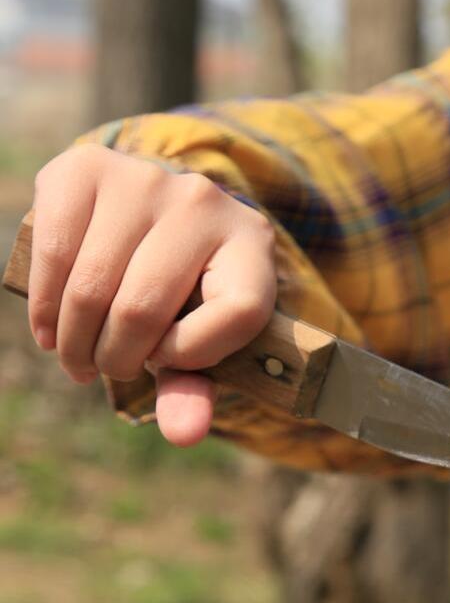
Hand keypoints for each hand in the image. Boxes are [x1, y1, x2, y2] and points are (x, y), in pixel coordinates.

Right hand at [28, 143, 276, 445]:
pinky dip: (44, 304)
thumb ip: (194, 388)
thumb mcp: (203, 339)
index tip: (167, 361)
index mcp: (253, 244)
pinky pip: (53, 249)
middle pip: (146, 306)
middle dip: (113, 358)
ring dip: (74, 339)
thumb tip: (182, 434)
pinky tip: (50, 327)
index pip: (238, 314)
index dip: (195, 354)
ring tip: (76, 357)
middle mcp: (205, 201)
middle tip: (100, 372)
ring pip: (94, 284)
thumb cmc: (185, 294)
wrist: (155, 218)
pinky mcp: (86, 168)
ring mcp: (144, 178)